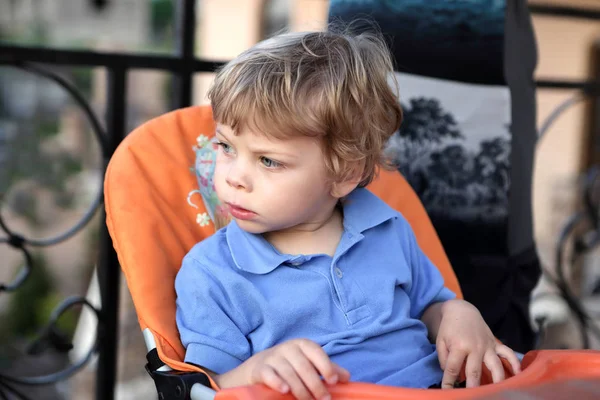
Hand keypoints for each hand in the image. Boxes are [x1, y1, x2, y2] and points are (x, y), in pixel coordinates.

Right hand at [219, 339, 349, 399]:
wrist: (259, 366)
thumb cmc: (290, 364)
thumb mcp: (309, 362)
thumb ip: (327, 368)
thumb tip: (347, 378)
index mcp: (302, 345)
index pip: (316, 351)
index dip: (325, 365)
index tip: (333, 381)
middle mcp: (288, 348)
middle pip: (303, 366)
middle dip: (315, 384)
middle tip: (324, 399)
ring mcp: (273, 357)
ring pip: (288, 373)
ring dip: (300, 389)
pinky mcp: (261, 368)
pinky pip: (269, 374)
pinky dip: (277, 382)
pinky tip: (285, 390)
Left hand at [435, 299, 520, 388]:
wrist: (462, 311)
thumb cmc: (449, 328)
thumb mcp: (441, 341)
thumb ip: (444, 358)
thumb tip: (451, 374)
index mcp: (459, 346)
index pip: (452, 368)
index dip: (449, 381)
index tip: (447, 390)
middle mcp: (475, 347)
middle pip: (474, 371)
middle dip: (472, 387)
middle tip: (471, 396)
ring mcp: (487, 346)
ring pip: (495, 366)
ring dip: (496, 380)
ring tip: (496, 392)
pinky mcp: (495, 343)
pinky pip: (508, 353)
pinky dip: (515, 363)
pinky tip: (518, 374)